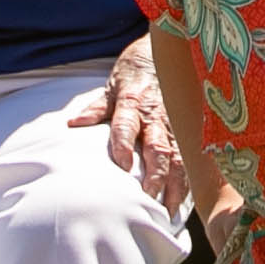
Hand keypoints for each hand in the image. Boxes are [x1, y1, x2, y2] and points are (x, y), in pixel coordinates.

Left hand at [102, 38, 188, 214]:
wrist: (169, 52)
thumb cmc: (135, 74)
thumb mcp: (112, 87)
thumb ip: (96, 108)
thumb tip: (73, 123)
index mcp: (132, 104)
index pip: (125, 126)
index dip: (123, 145)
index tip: (123, 167)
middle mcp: (156, 116)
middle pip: (157, 148)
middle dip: (155, 175)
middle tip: (148, 200)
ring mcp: (175, 126)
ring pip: (179, 158)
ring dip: (174, 186)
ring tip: (167, 211)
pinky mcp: (188, 132)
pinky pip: (191, 159)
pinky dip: (188, 181)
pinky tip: (184, 203)